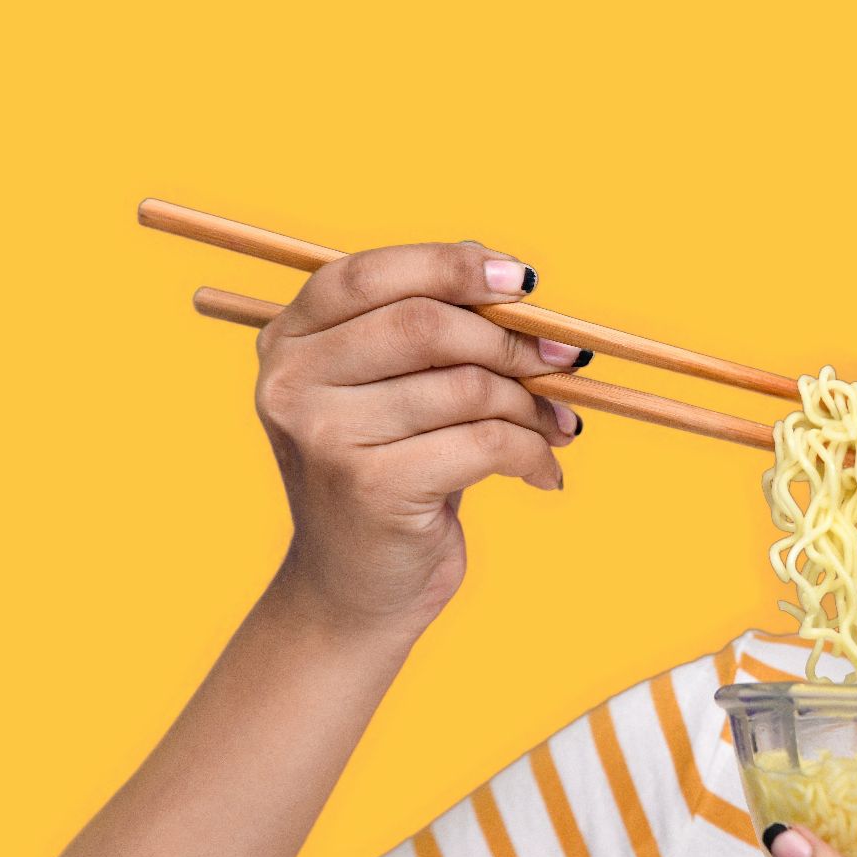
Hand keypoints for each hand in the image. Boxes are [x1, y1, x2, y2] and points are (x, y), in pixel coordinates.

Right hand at [254, 241, 588, 639]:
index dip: (453, 265)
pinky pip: (485, 443)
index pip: (371, 274)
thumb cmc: (389, 474)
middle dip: (512, 340)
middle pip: (426, 324)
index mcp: (291, 342)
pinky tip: (543, 471)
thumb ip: (431, 327)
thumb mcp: (396, 392)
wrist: (354, 591)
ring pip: (467, 386)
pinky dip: (532, 453)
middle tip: (565, 361)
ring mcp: (326, 436)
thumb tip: (505, 272)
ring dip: (532, 405)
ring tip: (558, 425)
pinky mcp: (372, 487)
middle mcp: (293, 383)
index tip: (525, 281)